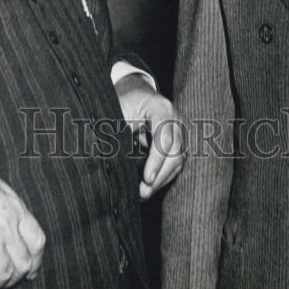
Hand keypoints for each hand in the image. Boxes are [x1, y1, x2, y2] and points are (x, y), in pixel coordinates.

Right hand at [0, 155, 45, 288]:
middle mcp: (6, 224)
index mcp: (14, 208)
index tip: (30, 270)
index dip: (35, 261)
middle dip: (14, 278)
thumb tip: (12, 227)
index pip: (37, 241)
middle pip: (23, 263)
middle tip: (3, 281)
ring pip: (3, 275)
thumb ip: (7, 209)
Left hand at [115, 74, 185, 198]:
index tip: (145, 179)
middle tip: (142, 193)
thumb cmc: (125, 101)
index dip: (156, 161)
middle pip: (176, 152)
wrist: (137, 93)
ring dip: (161, 180)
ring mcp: (180, 132)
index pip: (164, 138)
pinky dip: (163, 178)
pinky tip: (149, 188)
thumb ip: (116, 131)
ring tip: (142, 195)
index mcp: (161, 108)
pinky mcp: (178, 143)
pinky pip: (175, 164)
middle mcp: (176, 120)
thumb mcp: (118, 110)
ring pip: (178, 161)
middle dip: (160, 176)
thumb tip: (108, 158)